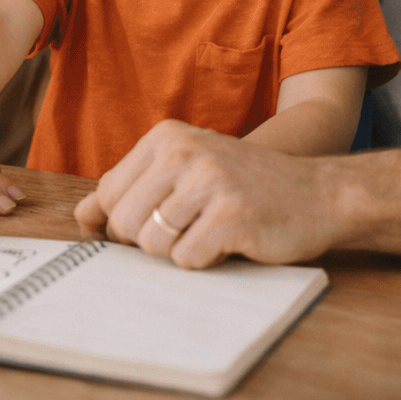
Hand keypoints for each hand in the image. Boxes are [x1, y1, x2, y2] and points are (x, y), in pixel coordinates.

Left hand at [75, 119, 343, 268]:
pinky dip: (207, 262)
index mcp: (166, 137)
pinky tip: (232, 242)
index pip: (107, 193)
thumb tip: (80, 218)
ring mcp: (209, 182)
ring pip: (152, 245)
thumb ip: (134, 190)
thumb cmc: (246, 188)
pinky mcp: (232, 216)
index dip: (120, 224)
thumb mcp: (186, 172)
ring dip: (180, 252)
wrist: (320, 194)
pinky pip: (187, 260)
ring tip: (211, 232)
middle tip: (188, 231)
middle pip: (123, 223)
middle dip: (149, 242)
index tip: (151, 225)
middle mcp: (184, 151)